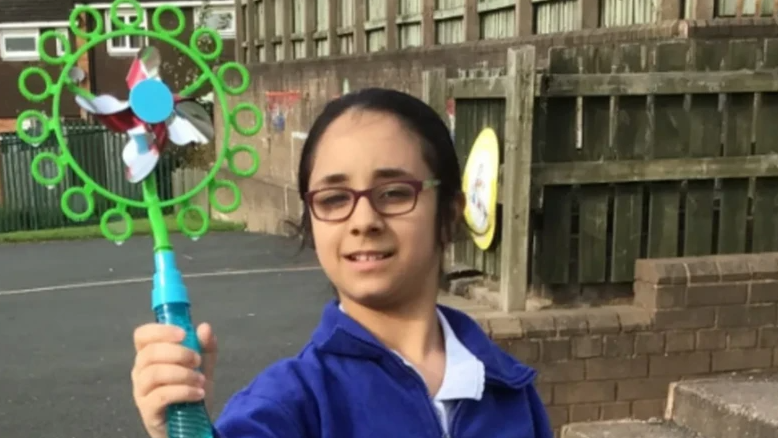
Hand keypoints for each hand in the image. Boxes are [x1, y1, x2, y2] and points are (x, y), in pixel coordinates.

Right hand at [131, 322, 216, 437]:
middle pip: (149, 353)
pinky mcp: (147, 410)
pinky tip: (199, 393)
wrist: (191, 425)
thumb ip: (205, 348)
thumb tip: (204, 327)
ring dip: (182, 374)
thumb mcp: (203, 367)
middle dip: (178, 353)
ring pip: (154, 374)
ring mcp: (141, 392)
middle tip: (197, 361)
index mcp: (150, 356)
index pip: (142, 335)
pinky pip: (161, 396)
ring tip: (201, 381)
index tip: (183, 334)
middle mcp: (140, 371)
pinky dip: (183, 391)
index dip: (160, 331)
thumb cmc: (191, 391)